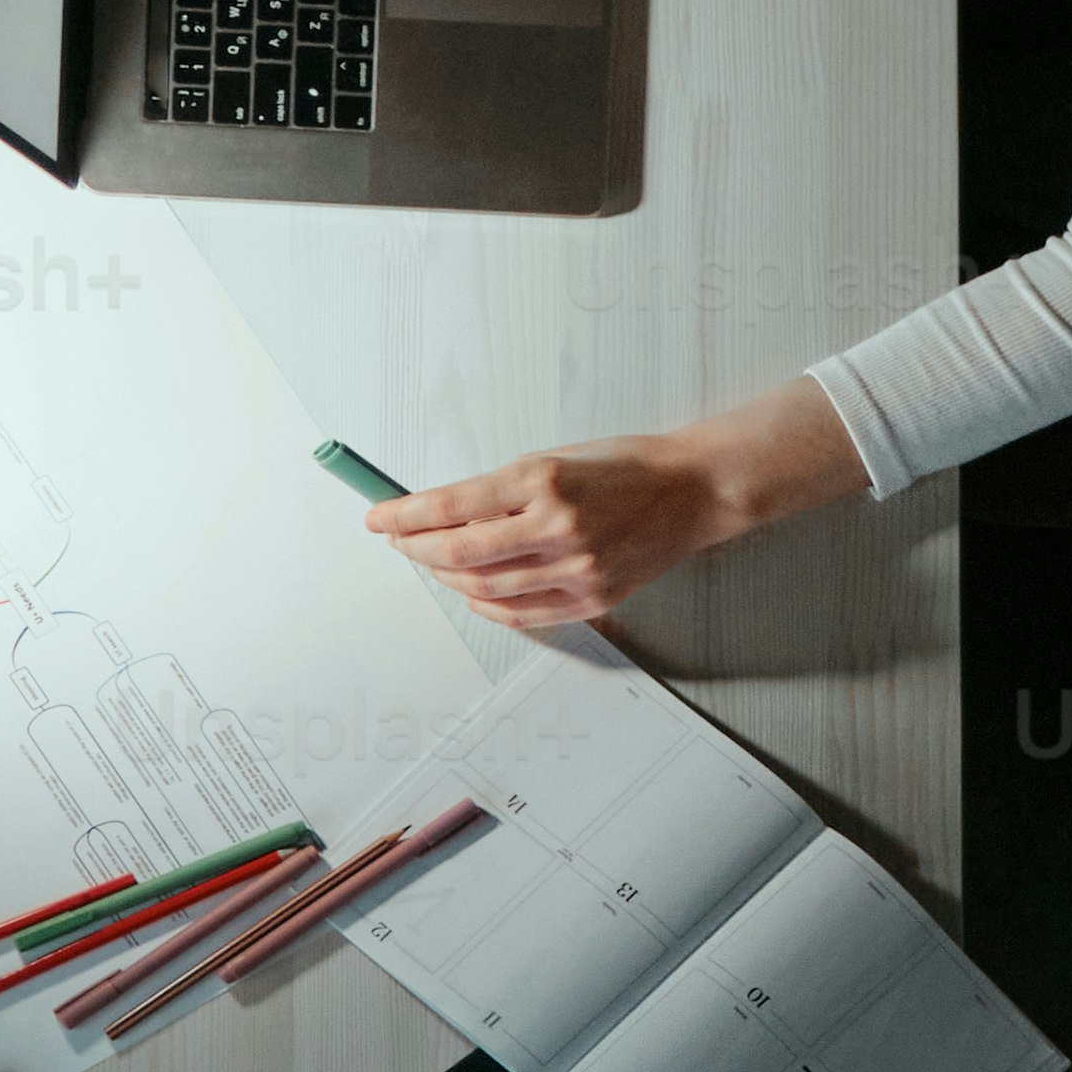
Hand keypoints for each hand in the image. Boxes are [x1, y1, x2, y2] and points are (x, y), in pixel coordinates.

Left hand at [367, 379, 867, 626]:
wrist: (692, 489)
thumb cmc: (625, 464)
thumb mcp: (556, 458)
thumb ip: (502, 490)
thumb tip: (442, 513)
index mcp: (543, 479)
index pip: (452, 506)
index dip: (405, 515)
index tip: (378, 517)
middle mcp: (557, 526)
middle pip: (460, 555)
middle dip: (417, 550)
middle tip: (398, 541)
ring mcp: (576, 568)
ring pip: (485, 589)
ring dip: (447, 579)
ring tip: (433, 564)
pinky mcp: (592, 598)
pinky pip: (522, 614)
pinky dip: (487, 606)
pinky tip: (473, 593)